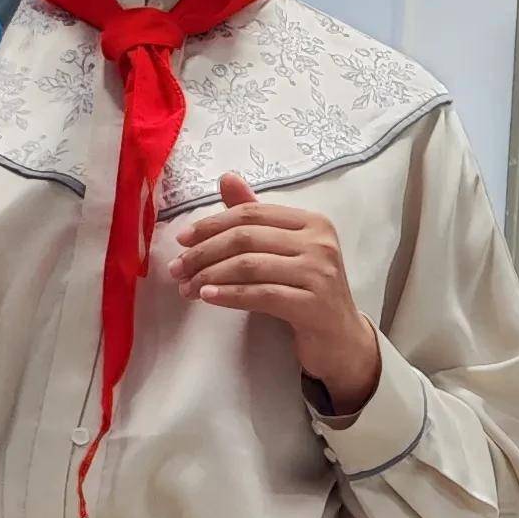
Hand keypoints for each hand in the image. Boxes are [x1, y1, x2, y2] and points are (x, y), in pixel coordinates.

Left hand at [169, 177, 381, 412]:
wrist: (341, 340)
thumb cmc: (307, 291)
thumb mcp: (284, 250)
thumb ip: (256, 217)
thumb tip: (226, 178)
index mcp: (313, 222)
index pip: (252, 214)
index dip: (212, 224)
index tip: (181, 240)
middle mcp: (320, 242)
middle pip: (247, 238)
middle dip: (204, 253)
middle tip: (177, 269)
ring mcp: (320, 273)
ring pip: (249, 266)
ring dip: (210, 276)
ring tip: (187, 288)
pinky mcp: (313, 305)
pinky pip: (260, 295)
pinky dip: (229, 295)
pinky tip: (208, 298)